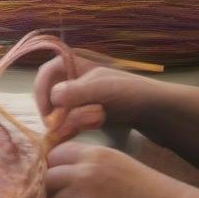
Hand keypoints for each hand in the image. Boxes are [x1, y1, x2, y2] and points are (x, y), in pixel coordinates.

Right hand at [35, 55, 151, 140]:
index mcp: (74, 64)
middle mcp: (74, 78)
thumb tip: (53, 98)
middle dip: (51, 110)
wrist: (157, 112)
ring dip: (63, 120)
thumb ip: (76, 92)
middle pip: (49, 93)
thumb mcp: (102, 89)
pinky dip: (70, 127)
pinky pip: (69, 119)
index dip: (41, 92)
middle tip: (55, 128)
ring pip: (58, 109)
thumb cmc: (130, 93)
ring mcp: (80, 96)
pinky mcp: (87, 111)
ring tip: (73, 130)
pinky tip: (77, 133)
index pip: (45, 73)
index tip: (47, 115)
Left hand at [46, 142, 175, 197]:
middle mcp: (82, 175)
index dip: (53, 165)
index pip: (54, 155)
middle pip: (48, 180)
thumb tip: (61, 165)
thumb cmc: (141, 182)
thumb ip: (86, 159)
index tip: (57, 175)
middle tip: (61, 197)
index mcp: (90, 155)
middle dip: (52, 189)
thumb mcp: (113, 158)